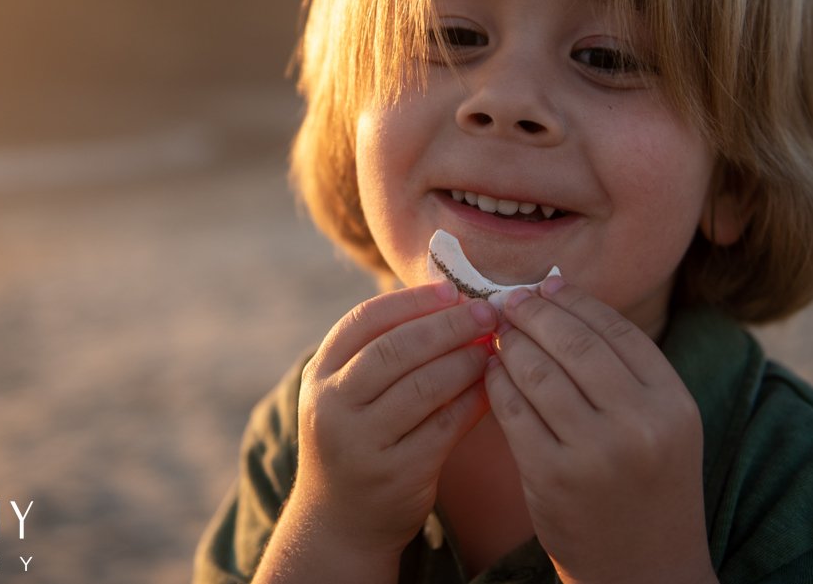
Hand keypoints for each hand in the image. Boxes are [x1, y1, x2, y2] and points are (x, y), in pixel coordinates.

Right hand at [256, 281, 497, 582]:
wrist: (339, 523)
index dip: (412, 301)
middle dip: (448, 325)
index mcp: (319, 375)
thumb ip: (381, 351)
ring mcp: (362, 443)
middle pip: (396, 349)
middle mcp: (333, 406)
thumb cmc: (356, 440)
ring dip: (465, 361)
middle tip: (487, 313)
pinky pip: (444, 427)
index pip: (365, 320)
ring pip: (423, 386)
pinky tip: (493, 386)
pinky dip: (473, 401)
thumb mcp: (347, 393)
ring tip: (493, 347)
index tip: (453, 290)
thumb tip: (449, 299)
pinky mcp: (396, 474)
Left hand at [484, 279, 716, 583]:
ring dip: (510, 344)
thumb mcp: (663, 424)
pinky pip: (513, 411)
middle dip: (533, 313)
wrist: (646, 573)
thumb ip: (624, 366)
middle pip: (574, 342)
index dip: (574, 300)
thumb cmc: (648, 487)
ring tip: (499, 333)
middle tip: (510, 300)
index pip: (616, 329)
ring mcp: (594, 453)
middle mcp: (639, 425)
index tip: (545, 285)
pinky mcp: (551, 478)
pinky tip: (492, 372)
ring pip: (537, 372)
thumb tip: (560, 289)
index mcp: (672, 404)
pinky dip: (497, 383)